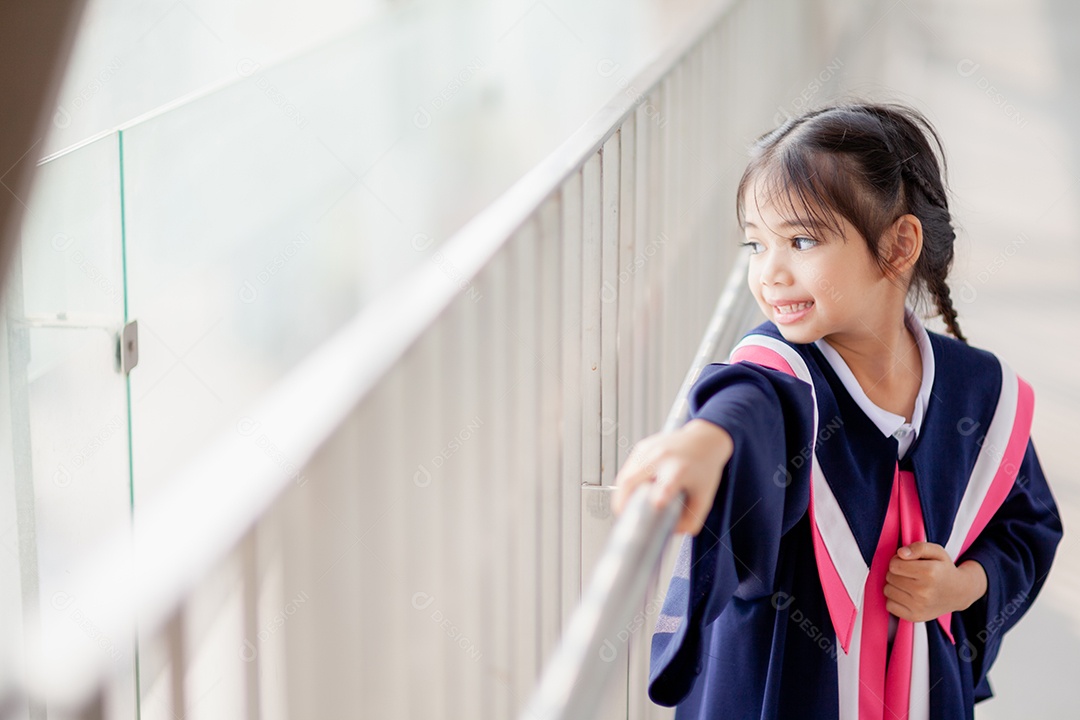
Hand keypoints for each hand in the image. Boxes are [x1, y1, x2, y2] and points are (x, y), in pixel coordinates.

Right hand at [611, 419, 733, 535]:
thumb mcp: (705, 498)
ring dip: (621, 494)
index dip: (660, 496)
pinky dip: (627, 483)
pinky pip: (627, 469)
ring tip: (626, 506)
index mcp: (680, 470)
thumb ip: (691, 521)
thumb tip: (669, 532)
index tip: (656, 504)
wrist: (704, 438)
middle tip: (622, 516)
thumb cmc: (704, 468)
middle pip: (631, 480)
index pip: (667, 485)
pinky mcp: (641, 447)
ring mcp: (648, 450)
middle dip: (621, 502)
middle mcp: (662, 457)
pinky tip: (634, 490)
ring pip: (624, 476)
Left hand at [884, 542, 987, 621]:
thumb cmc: (944, 569)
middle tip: (910, 574)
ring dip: (894, 586)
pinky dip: (894, 600)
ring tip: (909, 584)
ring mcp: (919, 606)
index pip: (893, 565)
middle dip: (896, 573)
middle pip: (890, 577)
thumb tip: (900, 553)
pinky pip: (889, 606)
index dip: (898, 561)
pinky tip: (907, 596)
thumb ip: (918, 547)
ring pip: (887, 590)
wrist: (960, 593)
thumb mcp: (937, 552)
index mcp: (929, 572)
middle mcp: (924, 591)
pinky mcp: (915, 617)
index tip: (907, 563)